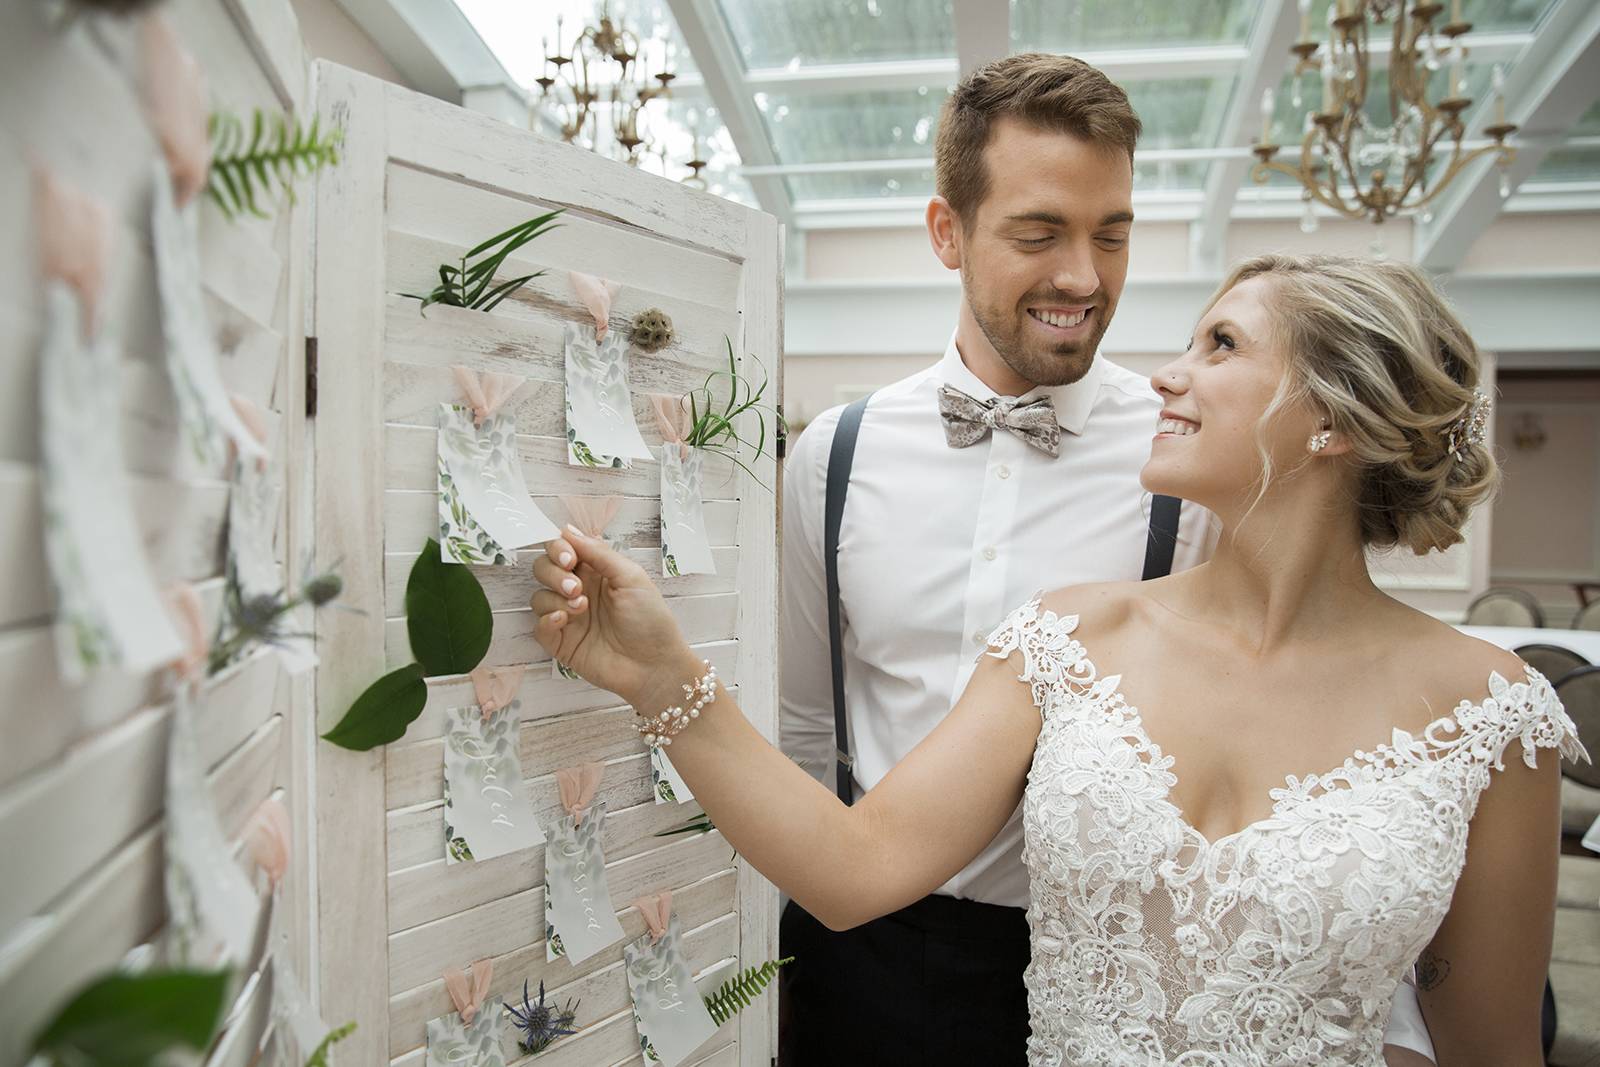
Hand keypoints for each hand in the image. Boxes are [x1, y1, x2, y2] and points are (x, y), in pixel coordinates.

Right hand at [530, 526, 696, 707]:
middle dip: (553, 573)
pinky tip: (564, 620)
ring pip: (539, 596)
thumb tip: (567, 530)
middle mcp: (578, 591)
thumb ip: (599, 553)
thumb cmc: (650, 620)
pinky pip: (539, 626)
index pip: (562, 549)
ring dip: (554, 597)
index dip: (558, 549)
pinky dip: (546, 620)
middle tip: (576, 587)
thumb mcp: (631, 577)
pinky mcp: (562, 642)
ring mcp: (568, 617)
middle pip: (543, 569)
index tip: (569, 558)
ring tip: (581, 608)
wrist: (654, 665)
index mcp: (596, 571)